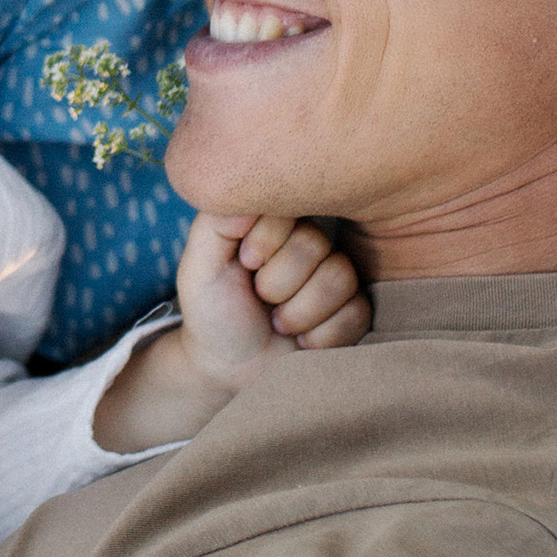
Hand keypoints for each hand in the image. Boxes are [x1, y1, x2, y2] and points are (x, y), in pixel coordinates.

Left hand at [179, 209, 367, 374]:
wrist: (231, 369)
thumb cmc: (213, 312)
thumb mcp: (199, 266)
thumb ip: (217, 223)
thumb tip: (253, 186)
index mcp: (275, 222)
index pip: (291, 206)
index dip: (265, 243)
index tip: (244, 264)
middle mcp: (309, 242)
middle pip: (315, 244)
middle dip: (277, 285)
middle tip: (260, 300)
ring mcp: (335, 274)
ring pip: (339, 278)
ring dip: (298, 313)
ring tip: (278, 323)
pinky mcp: (355, 309)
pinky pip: (356, 311)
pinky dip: (321, 336)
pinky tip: (302, 341)